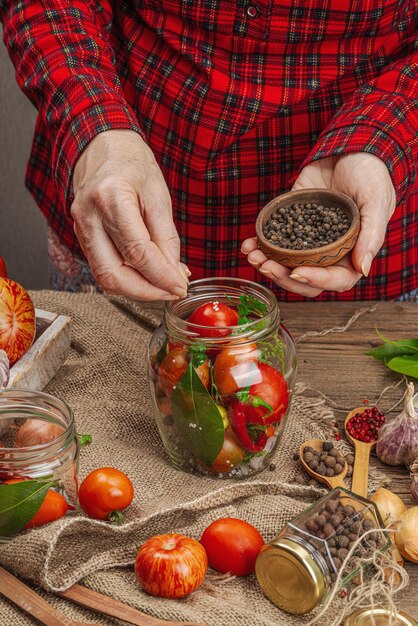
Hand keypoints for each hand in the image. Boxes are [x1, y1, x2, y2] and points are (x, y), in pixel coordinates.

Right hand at [71, 130, 188, 299]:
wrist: (102, 147)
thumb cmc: (132, 165)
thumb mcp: (159, 196)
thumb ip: (167, 239)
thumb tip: (175, 274)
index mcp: (111, 198)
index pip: (137, 252)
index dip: (161, 276)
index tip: (181, 287)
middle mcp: (89, 216)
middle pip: (113, 274)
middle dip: (146, 292)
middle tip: (172, 292)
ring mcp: (80, 228)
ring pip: (105, 277)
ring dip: (136, 290)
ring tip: (163, 287)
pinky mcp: (81, 236)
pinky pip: (103, 268)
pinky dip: (127, 278)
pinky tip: (147, 276)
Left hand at [241, 153, 395, 296]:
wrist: (350, 146)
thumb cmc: (372, 175)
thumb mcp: (376, 202)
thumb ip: (371, 236)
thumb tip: (362, 270)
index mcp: (352, 254)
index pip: (335, 280)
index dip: (315, 280)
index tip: (296, 271)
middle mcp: (328, 252)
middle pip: (305, 278)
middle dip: (283, 276)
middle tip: (266, 265)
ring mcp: (308, 240)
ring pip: (286, 264)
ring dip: (267, 264)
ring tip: (253, 256)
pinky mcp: (291, 223)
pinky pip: (274, 241)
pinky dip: (259, 245)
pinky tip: (248, 244)